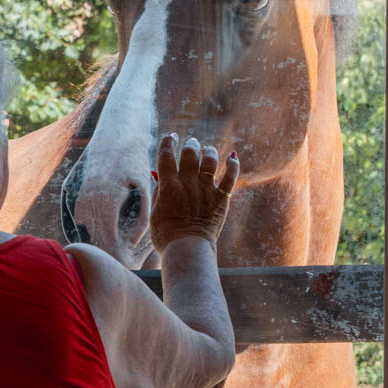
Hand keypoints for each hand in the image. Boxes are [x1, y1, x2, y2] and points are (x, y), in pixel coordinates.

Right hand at [148, 133, 237, 251]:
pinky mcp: (221, 199)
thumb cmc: (166, 235)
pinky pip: (230, 176)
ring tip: (207, 150)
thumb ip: (159, 191)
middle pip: (190, 153)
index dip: (168, 142)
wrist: (187, 250)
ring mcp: (205, 190)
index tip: (171, 137)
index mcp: (168, 186)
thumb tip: (160, 173)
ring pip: (210, 160)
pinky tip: (232, 157)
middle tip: (191, 144)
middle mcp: (187, 184)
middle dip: (190, 145)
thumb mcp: (155, 212)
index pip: (166, 155)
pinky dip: (232, 164)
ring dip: (208, 151)